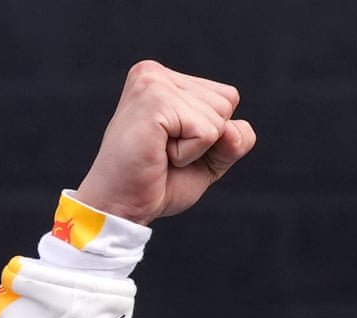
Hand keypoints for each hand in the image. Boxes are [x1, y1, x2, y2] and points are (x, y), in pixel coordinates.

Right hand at [75, 60, 255, 224]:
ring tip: (161, 152)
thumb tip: (232, 129)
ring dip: (196, 148)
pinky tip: (159, 154)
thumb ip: (235, 139)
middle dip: (207, 140)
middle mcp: (155, 73)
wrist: (121, 205)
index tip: (175, 145)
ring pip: (219, 118)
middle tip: (166, 152)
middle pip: (227, 103)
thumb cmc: (160, 182)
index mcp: (166, 80)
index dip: (215, 134)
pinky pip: (207, 132)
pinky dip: (190, 154)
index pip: (228, 97)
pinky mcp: (155, 100)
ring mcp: (153, 83)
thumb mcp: (211, 157)